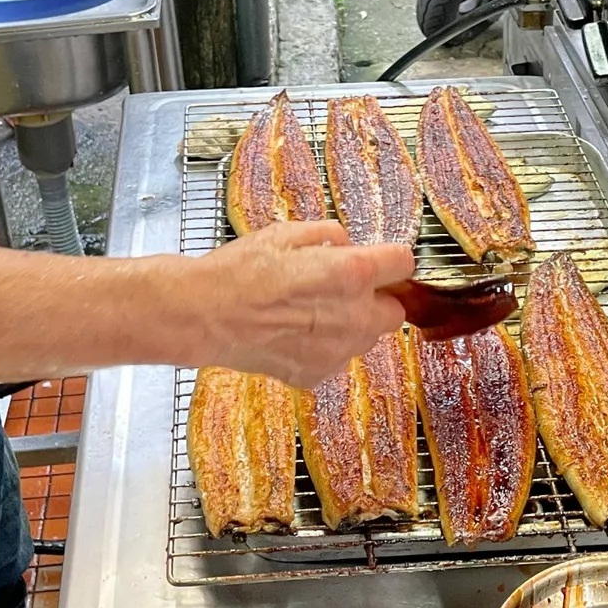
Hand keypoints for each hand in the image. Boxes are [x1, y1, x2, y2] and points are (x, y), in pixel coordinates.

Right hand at [193, 221, 412, 388]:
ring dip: (350, 325)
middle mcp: (353, 317)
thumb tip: (345, 244)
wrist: (203, 315)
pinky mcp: (317, 374)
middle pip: (394, 311)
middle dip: (375, 299)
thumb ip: (329, 235)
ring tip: (308, 311)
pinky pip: (335, 358)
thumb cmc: (240, 271)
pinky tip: (292, 333)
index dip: (390, 259)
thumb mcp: (286, 232)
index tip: (381, 261)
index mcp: (351, 273)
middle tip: (341, 288)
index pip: (404, 263)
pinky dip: (322, 348)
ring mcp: (336, 352)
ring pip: (365, 338)